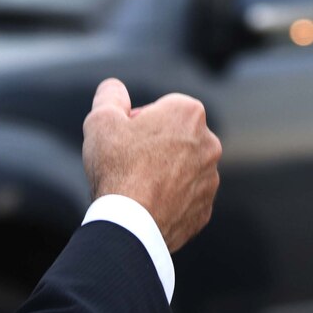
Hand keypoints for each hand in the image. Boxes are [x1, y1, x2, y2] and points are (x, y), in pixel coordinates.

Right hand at [81, 79, 221, 251]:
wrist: (131, 225)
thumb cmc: (117, 168)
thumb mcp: (101, 119)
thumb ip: (110, 95)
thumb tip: (115, 87)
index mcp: (189, 114)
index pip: (162, 108)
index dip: (138, 121)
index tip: (123, 138)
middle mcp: (209, 143)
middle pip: (175, 137)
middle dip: (153, 145)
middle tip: (127, 162)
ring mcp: (210, 179)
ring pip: (182, 168)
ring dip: (163, 172)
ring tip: (136, 187)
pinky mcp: (205, 208)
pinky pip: (185, 197)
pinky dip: (169, 199)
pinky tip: (147, 206)